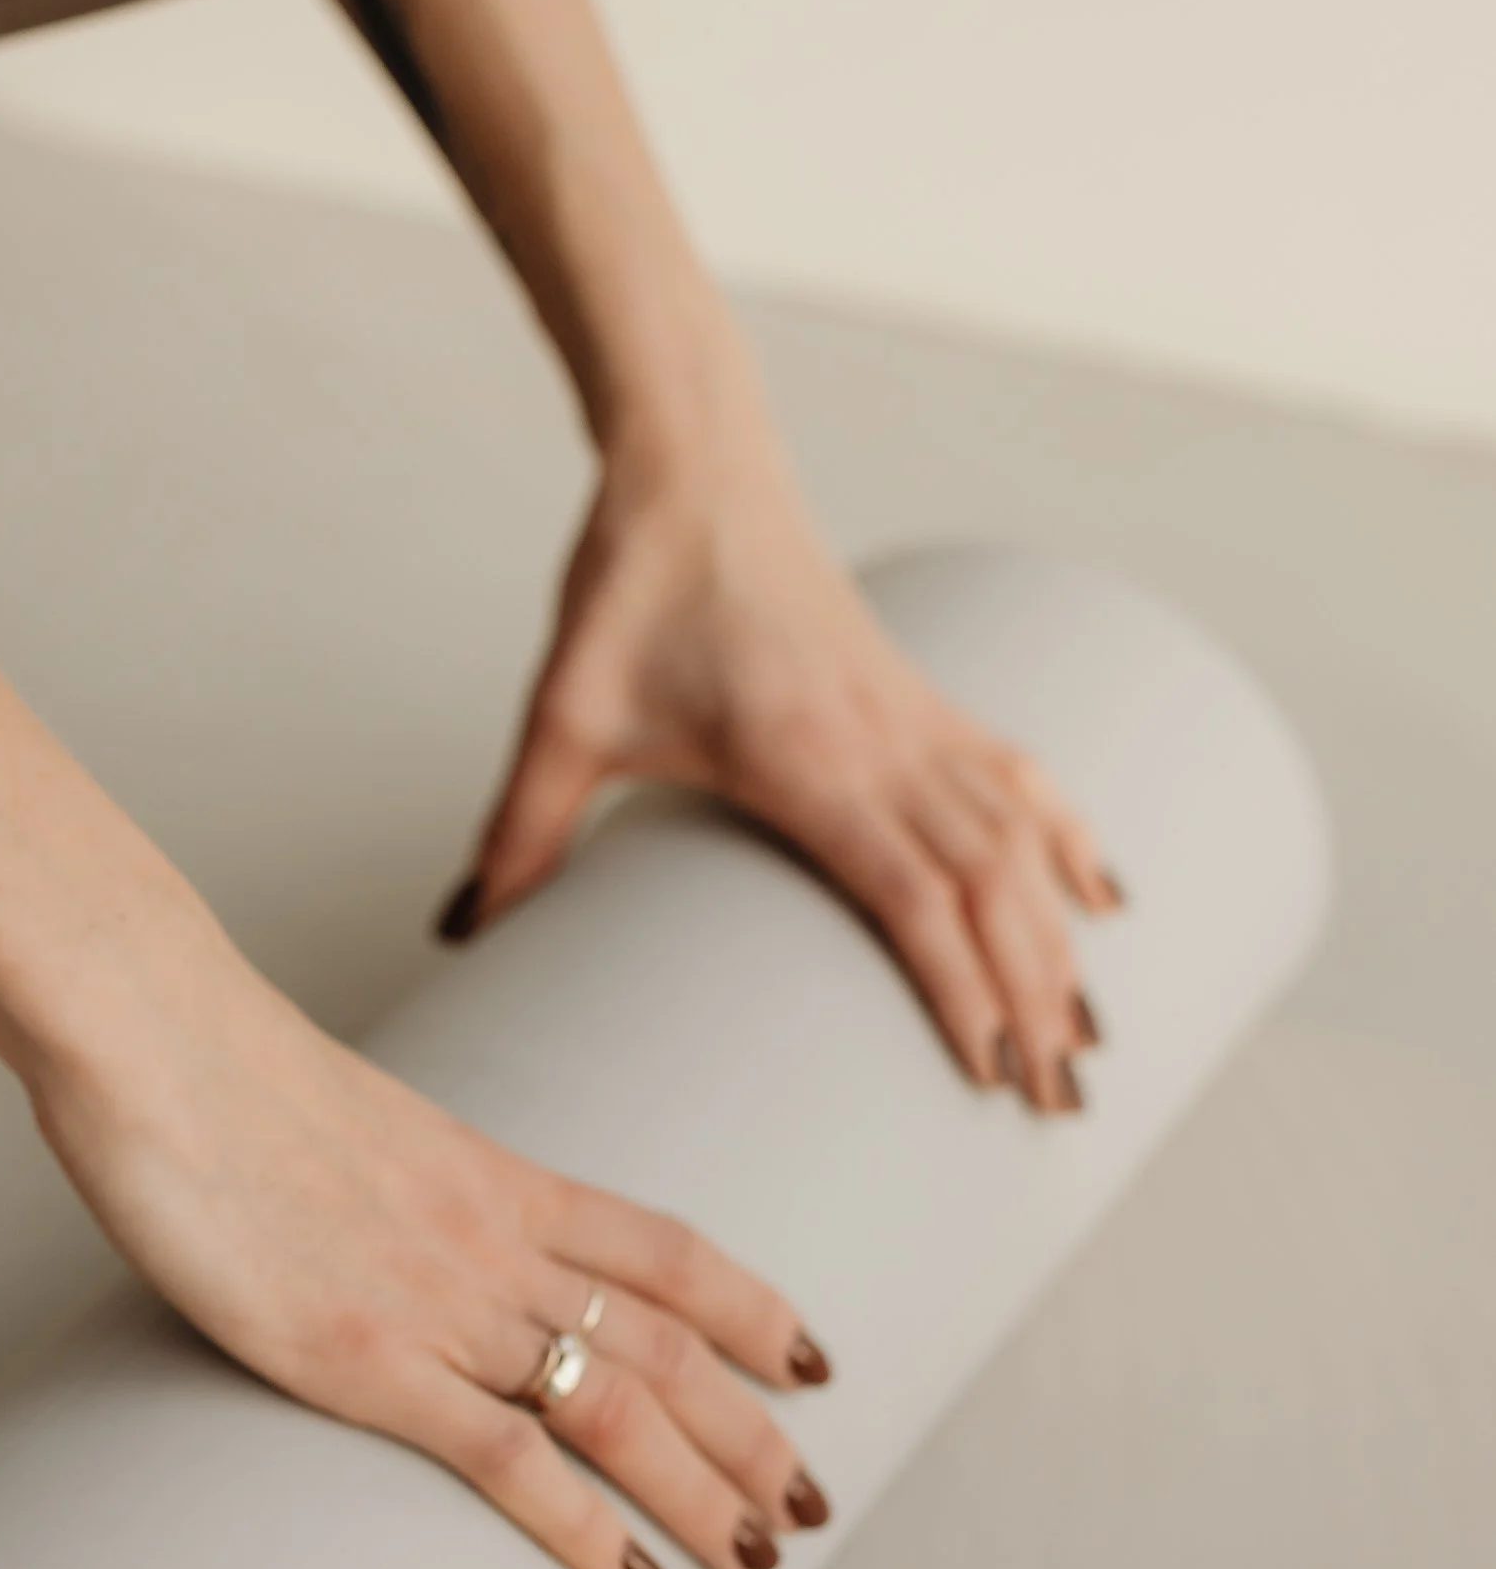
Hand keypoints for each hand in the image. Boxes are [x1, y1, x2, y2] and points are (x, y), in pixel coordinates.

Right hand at [34, 959, 830, 1568]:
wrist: (155, 1037)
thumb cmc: (209, 1069)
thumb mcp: (338, 1121)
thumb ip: (389, 1181)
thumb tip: (382, 1218)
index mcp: (496, 1176)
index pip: (666, 1252)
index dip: (752, 1313)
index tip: (809, 1366)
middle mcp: (497, 1242)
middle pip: (671, 1343)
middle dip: (753, 1433)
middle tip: (807, 1506)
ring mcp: (441, 1303)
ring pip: (621, 1405)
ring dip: (704, 1489)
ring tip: (756, 1556)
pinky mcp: (368, 1360)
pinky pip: (509, 1458)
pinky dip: (585, 1526)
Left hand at [444, 441, 1122, 1111]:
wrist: (690, 469)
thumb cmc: (630, 586)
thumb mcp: (560, 719)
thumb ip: (515, 834)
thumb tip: (463, 933)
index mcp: (805, 759)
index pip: (911, 892)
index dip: (961, 985)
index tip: (992, 1071)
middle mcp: (883, 742)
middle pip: (991, 886)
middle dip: (1033, 996)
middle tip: (1060, 1100)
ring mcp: (912, 716)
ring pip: (1019, 842)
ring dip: (1061, 939)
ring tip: (1091, 1034)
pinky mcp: (920, 695)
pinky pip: (1018, 777)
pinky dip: (1068, 838)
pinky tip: (1104, 895)